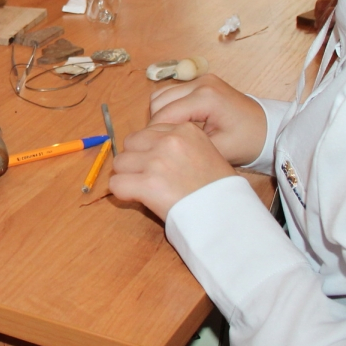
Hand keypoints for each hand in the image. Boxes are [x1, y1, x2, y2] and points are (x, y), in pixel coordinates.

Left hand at [109, 123, 236, 219]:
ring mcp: (157, 161)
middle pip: (130, 143)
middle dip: (135, 160)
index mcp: (186, 130)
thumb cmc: (219, 189)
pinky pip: (116, 184)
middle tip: (148, 177)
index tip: (157, 165)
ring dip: (128, 176)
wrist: (228, 215)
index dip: (148, 149)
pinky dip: (122, 193)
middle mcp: (170, 141)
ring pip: (120, 163)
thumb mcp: (205, 153)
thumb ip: (178, 146)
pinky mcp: (148, 184)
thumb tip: (145, 150)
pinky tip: (137, 198)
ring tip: (146, 189)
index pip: (148, 132)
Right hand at [149, 75, 267, 166]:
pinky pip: (171, 94)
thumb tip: (159, 151)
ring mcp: (199, 80)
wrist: (269, 129)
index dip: (154, 134)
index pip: (164, 114)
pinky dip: (168, 109)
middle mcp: (200, 82)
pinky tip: (177, 126)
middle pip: (158, 101)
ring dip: (160, 115)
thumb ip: (188, 148)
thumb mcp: (219, 150)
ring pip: (161, 95)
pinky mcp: (199, 83)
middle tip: (161, 146)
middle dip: (155, 124)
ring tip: (169, 136)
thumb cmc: (248, 142)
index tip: (153, 152)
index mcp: (206, 97)